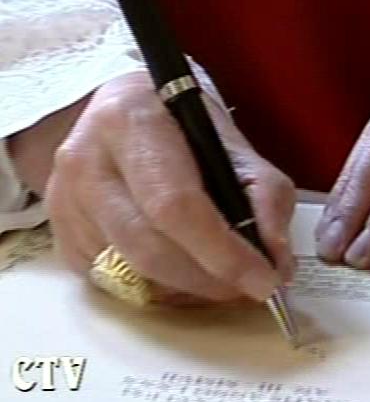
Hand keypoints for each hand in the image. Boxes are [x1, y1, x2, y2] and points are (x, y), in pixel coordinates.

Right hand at [16, 71, 295, 302]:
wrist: (126, 113)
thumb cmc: (184, 127)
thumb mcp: (235, 145)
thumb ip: (265, 198)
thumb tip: (276, 263)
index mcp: (133, 121)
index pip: (176, 204)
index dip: (223, 252)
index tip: (264, 281)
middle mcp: (86, 159)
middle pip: (148, 247)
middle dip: (208, 280)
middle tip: (247, 288)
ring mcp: (65, 199)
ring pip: (129, 270)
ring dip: (187, 288)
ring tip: (222, 280)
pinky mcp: (61, 231)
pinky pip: (112, 279)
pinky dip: (158, 287)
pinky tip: (184, 272)